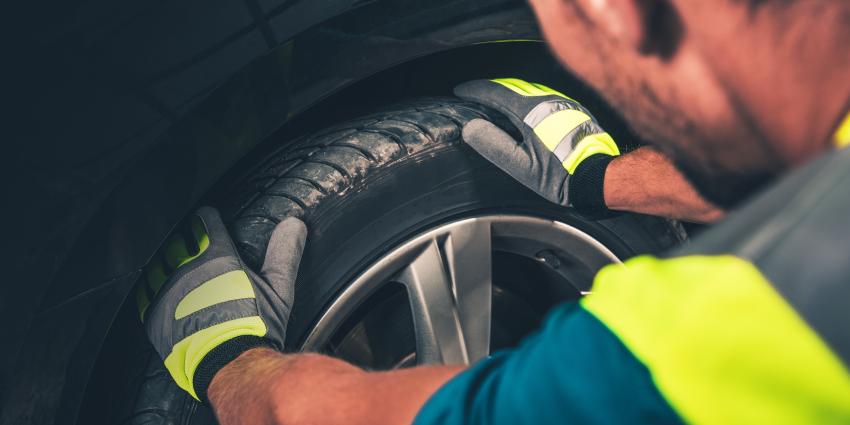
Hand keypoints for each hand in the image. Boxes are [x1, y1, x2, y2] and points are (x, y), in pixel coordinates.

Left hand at [137, 207, 306, 401]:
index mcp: (218, 256)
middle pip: (179, 239)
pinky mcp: (152, 311)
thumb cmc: (255, 327)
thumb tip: (294, 225)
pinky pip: (146, 289)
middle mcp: (188, 266)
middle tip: (195, 249)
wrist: (228, 364)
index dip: (209, 219)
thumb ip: (284, 254)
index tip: (209, 221)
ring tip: (179, 271)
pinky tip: (167, 294)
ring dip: (169, 262)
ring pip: (160, 261)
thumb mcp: (279, 289)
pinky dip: (154, 288)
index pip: (206, 221)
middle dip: (187, 241)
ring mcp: (167, 288)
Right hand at [454, 78, 619, 213]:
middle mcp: (547, 100)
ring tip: (493, 100)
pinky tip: (522, 109)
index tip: (460, 90)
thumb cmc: (560, 175)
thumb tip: (471, 127)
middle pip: (511, 86)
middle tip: (473, 93)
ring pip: (527, 89)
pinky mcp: (572, 109)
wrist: (598, 176)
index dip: (475, 90)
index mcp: (530, 111)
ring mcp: (562, 102)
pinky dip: (525, 97)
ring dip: (507, 91)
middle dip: (489, 88)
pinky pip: (542, 95)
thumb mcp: (521, 166)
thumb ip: (494, 145)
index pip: (495, 92)